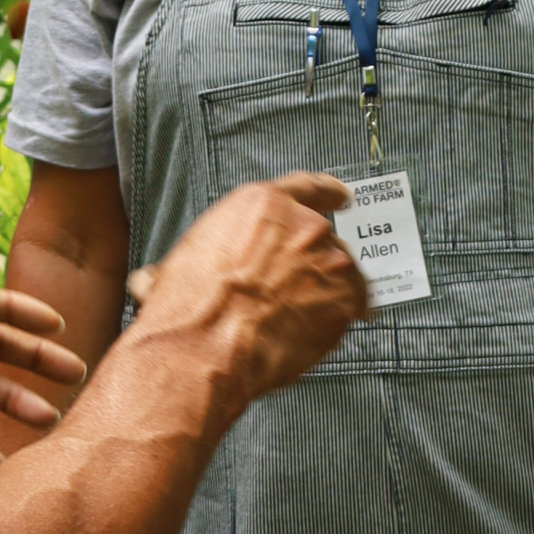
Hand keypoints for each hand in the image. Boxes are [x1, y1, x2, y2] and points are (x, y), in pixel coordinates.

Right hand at [130, 174, 368, 397]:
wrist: (207, 345)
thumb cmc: (192, 306)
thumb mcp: (185, 259)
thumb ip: (206, 256)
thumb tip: (181, 274)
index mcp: (262, 205)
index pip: (307, 188)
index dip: (327, 194)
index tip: (341, 197)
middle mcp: (302, 225)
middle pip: (322, 238)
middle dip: (309, 264)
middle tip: (288, 291)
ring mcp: (328, 260)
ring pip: (339, 272)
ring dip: (324, 291)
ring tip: (296, 319)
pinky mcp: (346, 297)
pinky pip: (353, 305)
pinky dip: (339, 318)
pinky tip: (316, 333)